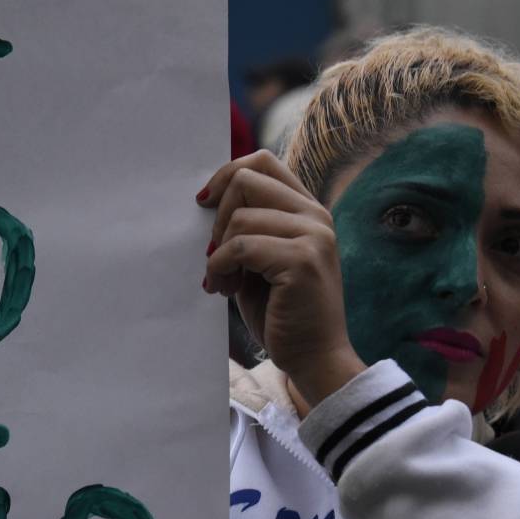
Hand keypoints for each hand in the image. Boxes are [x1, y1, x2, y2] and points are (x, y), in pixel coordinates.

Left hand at [198, 150, 364, 406]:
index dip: (226, 176)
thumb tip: (207, 200)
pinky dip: (221, 267)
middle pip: (245, 180)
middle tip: (216, 256)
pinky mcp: (302, 260)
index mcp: (306, 209)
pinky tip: (223, 288)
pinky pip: (240, 247)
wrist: (314, 357)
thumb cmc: (281, 311)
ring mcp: (313, 235)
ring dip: (218, 253)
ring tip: (224, 282)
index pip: (262, 161)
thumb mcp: (261, 260)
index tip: (204, 203)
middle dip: (218, 217)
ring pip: (239, 217)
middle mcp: (315, 215)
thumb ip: (247, 227)